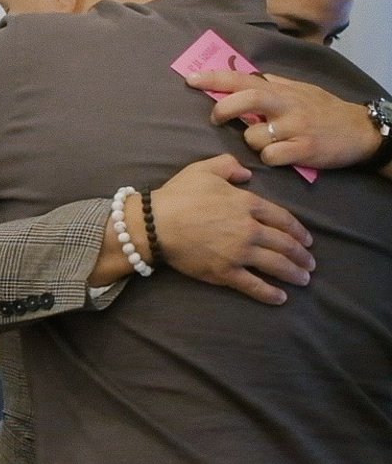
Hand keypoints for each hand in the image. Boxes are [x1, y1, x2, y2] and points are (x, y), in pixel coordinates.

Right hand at [149, 154, 314, 304]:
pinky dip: (269, 293)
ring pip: (276, 265)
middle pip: (285, 244)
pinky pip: (253, 285)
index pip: (282, 218)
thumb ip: (228, 165)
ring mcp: (239, 253)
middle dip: (301, 255)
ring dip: (293, 273)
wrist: (154, 224)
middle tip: (310, 263)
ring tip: (303, 280)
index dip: (298, 230)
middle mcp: (250, 230)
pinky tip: (281, 298)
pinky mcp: (225, 272)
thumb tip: (246, 173)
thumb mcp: (203, 170)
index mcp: (248, 204)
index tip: (307, 240)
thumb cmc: (178, 195)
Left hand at [187, 71, 381, 168]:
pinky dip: (268, 158)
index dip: (215, 78)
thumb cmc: (325, 110)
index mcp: (282, 90)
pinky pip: (269, 156)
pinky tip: (280, 155)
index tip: (190, 78)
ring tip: (269, 142)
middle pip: (246, 99)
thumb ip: (274, 84)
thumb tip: (248, 76)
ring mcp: (295, 127)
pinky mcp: (303, 148)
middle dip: (224, 109)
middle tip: (216, 119)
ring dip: (251, 142)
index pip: (242, 79)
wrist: (360, 130)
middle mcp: (287, 105)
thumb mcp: (301, 90)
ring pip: (253, 136)